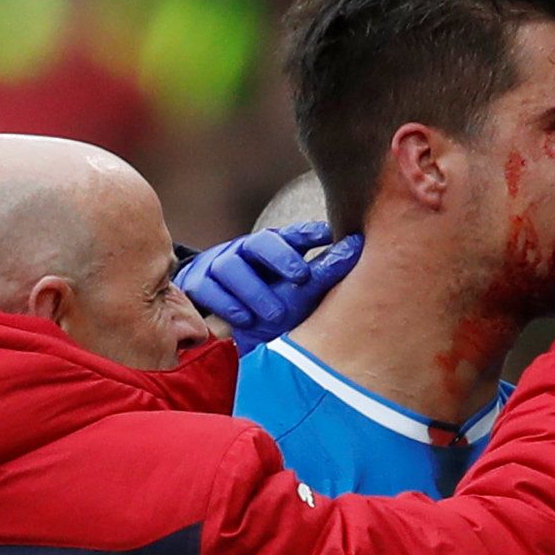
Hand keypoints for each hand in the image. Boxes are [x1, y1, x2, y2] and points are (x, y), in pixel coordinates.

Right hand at [174, 222, 361, 352]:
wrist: (212, 307)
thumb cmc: (264, 293)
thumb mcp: (294, 283)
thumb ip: (322, 267)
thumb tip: (355, 246)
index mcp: (272, 246)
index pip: (291, 234)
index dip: (308, 234)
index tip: (328, 237)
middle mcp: (246, 250)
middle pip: (261, 242)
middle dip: (281, 257)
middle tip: (301, 277)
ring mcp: (219, 265)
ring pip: (231, 267)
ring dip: (254, 290)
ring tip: (275, 314)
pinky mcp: (198, 285)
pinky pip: (208, 290)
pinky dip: (227, 305)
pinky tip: (245, 320)